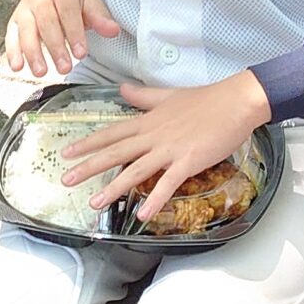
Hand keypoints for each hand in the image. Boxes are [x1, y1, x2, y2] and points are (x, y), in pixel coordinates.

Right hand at [3, 0, 121, 79]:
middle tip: (64, 68)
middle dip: (55, 47)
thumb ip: (100, 17)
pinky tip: (17, 67)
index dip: (74, 34)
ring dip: (32, 53)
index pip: (68, 13)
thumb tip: (113, 31)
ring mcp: (24, 10)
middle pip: (46, 23)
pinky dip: (13, 52)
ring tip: (41, 72)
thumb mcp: (88, 0)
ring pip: (26, 31)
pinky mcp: (14, 21)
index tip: (81, 53)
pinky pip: (11, 36)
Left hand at [55, 74, 269, 225]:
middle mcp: (154, 135)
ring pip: (135, 170)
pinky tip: (141, 214)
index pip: (112, 132)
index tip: (68, 152)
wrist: (236, 101)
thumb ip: (143, 97)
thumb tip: (123, 89)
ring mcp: (170, 149)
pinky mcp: (188, 161)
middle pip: (115, 152)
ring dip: (113, 187)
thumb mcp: (169, 96)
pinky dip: (155, 199)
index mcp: (148, 121)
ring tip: (94, 202)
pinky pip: (168, 183)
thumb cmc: (207, 99)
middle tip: (66, 178)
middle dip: (89, 166)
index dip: (89, 143)